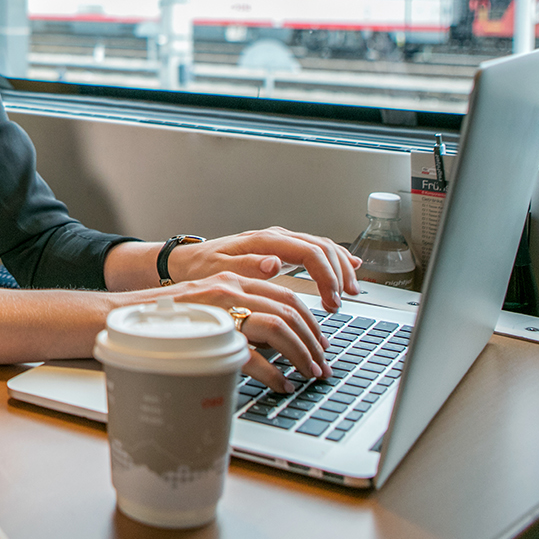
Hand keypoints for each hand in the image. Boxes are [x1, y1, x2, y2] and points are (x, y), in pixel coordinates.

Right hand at [122, 273, 330, 390]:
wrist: (120, 315)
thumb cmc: (165, 316)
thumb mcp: (208, 304)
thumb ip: (239, 311)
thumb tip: (273, 339)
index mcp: (232, 278)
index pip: (285, 295)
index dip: (310, 322)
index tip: (320, 344)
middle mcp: (229, 287)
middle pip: (288, 310)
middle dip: (312, 341)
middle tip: (321, 365)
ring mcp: (218, 307)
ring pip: (277, 327)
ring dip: (300, 354)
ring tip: (308, 375)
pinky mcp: (206, 329)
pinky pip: (250, 352)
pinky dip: (272, 371)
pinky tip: (280, 384)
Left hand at [167, 227, 359, 313]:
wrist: (188, 262)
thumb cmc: (201, 269)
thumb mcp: (218, 271)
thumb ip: (247, 267)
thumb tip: (275, 263)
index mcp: (264, 241)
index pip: (308, 252)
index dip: (326, 276)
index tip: (331, 300)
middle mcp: (275, 238)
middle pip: (321, 247)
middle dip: (338, 274)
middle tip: (342, 301)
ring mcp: (280, 242)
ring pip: (322, 247)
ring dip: (340, 267)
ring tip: (350, 292)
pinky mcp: (281, 250)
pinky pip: (315, 250)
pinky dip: (334, 259)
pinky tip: (349, 267)